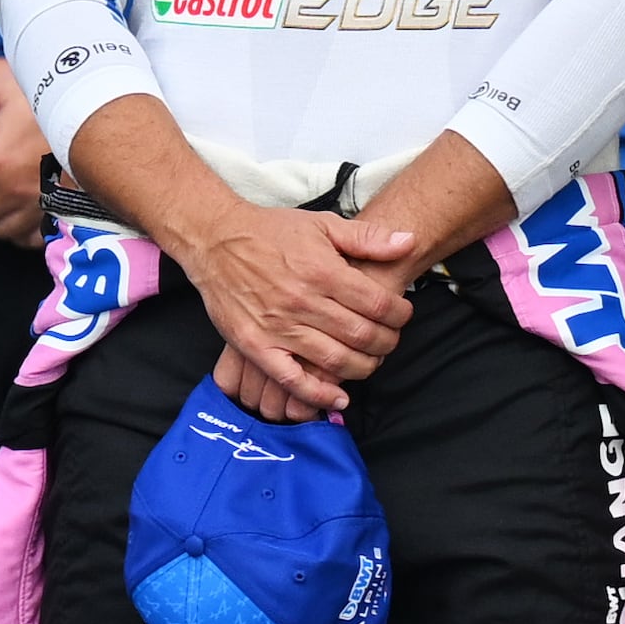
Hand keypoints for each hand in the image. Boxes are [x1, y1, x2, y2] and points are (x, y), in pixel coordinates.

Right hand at [159, 200, 418, 419]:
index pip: (378, 304)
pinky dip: (318, 394)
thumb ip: (368, 237)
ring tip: (369, 362)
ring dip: (363, 368)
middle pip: (362, 336)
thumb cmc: (270, 232)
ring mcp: (278, 328)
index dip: (399, 314)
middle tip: (389, 340)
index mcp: (323, 272)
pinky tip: (338, 399)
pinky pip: (292, 379)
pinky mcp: (255, 346)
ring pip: (335, 361)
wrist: (215, 240)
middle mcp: (303, 302)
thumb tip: (409, 241)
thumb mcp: (323, 224)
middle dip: (386, 342)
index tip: (401, 315)